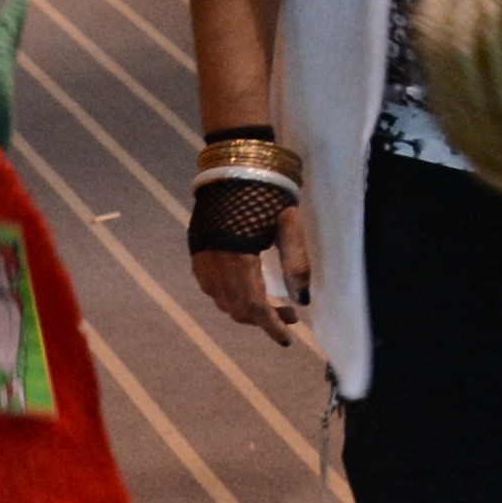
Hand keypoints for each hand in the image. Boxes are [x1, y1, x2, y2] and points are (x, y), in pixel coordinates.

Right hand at [184, 166, 317, 340]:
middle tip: (289, 316)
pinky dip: (228, 296)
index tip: (288, 339)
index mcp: (238, 257)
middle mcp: (214, 262)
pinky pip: (209, 286)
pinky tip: (246, 289)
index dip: (271, 326)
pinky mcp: (197, 247)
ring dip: (245, 308)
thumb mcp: (289, 225)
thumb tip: (304, 300)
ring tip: (271, 305)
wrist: (234, 163)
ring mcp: (202, 256)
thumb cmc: (268, 191)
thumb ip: (296, 263)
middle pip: (235, 308)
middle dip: (262, 319)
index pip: (254, 306)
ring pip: (220, 300)